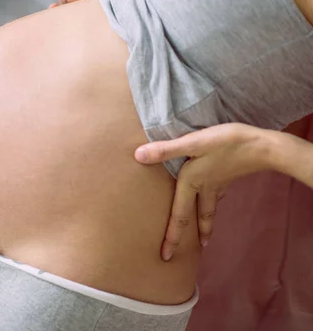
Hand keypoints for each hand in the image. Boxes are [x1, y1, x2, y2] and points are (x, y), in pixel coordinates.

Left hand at [134, 123, 273, 260]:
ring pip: (208, 209)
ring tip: (203, 238)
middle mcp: (204, 189)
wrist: (263, 146)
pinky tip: (214, 199)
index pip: (179, 217)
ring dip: (204, 224)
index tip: (166, 257)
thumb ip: (166, 150)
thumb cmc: (226, 143)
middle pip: (195, 218)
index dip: (172, 237)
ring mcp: (218, 184)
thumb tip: (138, 156)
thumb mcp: (193, 143)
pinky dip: (212, 204)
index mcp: (191, 184)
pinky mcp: (227, 176)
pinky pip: (216, 197)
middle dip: (188, 238)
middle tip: (180, 255)